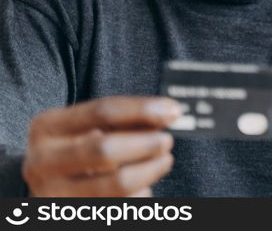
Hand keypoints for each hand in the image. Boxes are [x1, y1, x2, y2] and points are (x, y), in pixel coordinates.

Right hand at [22, 96, 181, 196]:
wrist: (47, 186)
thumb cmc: (75, 149)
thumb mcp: (87, 127)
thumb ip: (122, 120)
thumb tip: (166, 113)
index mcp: (48, 127)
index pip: (102, 111)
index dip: (142, 109)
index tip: (172, 110)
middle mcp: (44, 161)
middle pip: (105, 149)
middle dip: (145, 144)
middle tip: (166, 141)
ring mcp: (54, 194)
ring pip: (116, 183)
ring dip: (150, 170)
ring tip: (163, 161)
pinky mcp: (71, 216)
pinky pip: (120, 206)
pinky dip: (140, 194)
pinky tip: (143, 186)